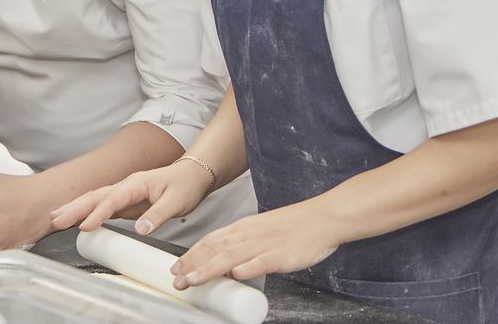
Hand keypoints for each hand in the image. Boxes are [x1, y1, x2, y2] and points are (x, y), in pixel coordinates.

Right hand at [50, 159, 213, 235]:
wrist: (192, 175)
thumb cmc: (185, 186)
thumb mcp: (177, 201)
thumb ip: (158, 215)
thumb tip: (140, 229)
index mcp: (136, 184)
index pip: (112, 200)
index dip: (97, 213)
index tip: (85, 227)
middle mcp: (126, 186)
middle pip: (95, 196)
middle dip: (74, 208)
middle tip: (55, 220)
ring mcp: (124, 193)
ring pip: (95, 199)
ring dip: (75, 207)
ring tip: (56, 218)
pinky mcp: (125, 201)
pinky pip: (101, 205)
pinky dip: (86, 211)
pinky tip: (76, 218)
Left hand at [169, 201, 340, 288]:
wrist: (322, 218)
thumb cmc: (293, 227)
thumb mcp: (260, 232)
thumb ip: (242, 246)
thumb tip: (226, 266)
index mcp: (243, 228)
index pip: (210, 240)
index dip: (191, 254)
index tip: (176, 267)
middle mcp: (249, 234)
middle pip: (214, 249)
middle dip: (192, 264)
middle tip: (175, 279)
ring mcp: (265, 244)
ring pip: (232, 256)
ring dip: (209, 268)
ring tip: (193, 280)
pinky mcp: (282, 254)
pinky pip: (263, 261)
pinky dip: (248, 267)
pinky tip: (236, 275)